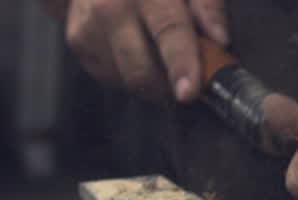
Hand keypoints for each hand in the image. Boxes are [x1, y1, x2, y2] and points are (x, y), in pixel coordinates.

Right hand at [59, 0, 227, 101]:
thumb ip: (207, 6)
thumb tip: (220, 39)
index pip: (168, 31)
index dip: (180, 64)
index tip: (188, 92)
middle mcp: (111, 7)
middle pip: (141, 68)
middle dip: (169, 88)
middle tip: (187, 84)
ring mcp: (88, 25)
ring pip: (125, 79)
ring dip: (150, 84)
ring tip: (160, 62)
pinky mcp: (76, 40)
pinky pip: (109, 77)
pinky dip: (128, 76)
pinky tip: (137, 55)